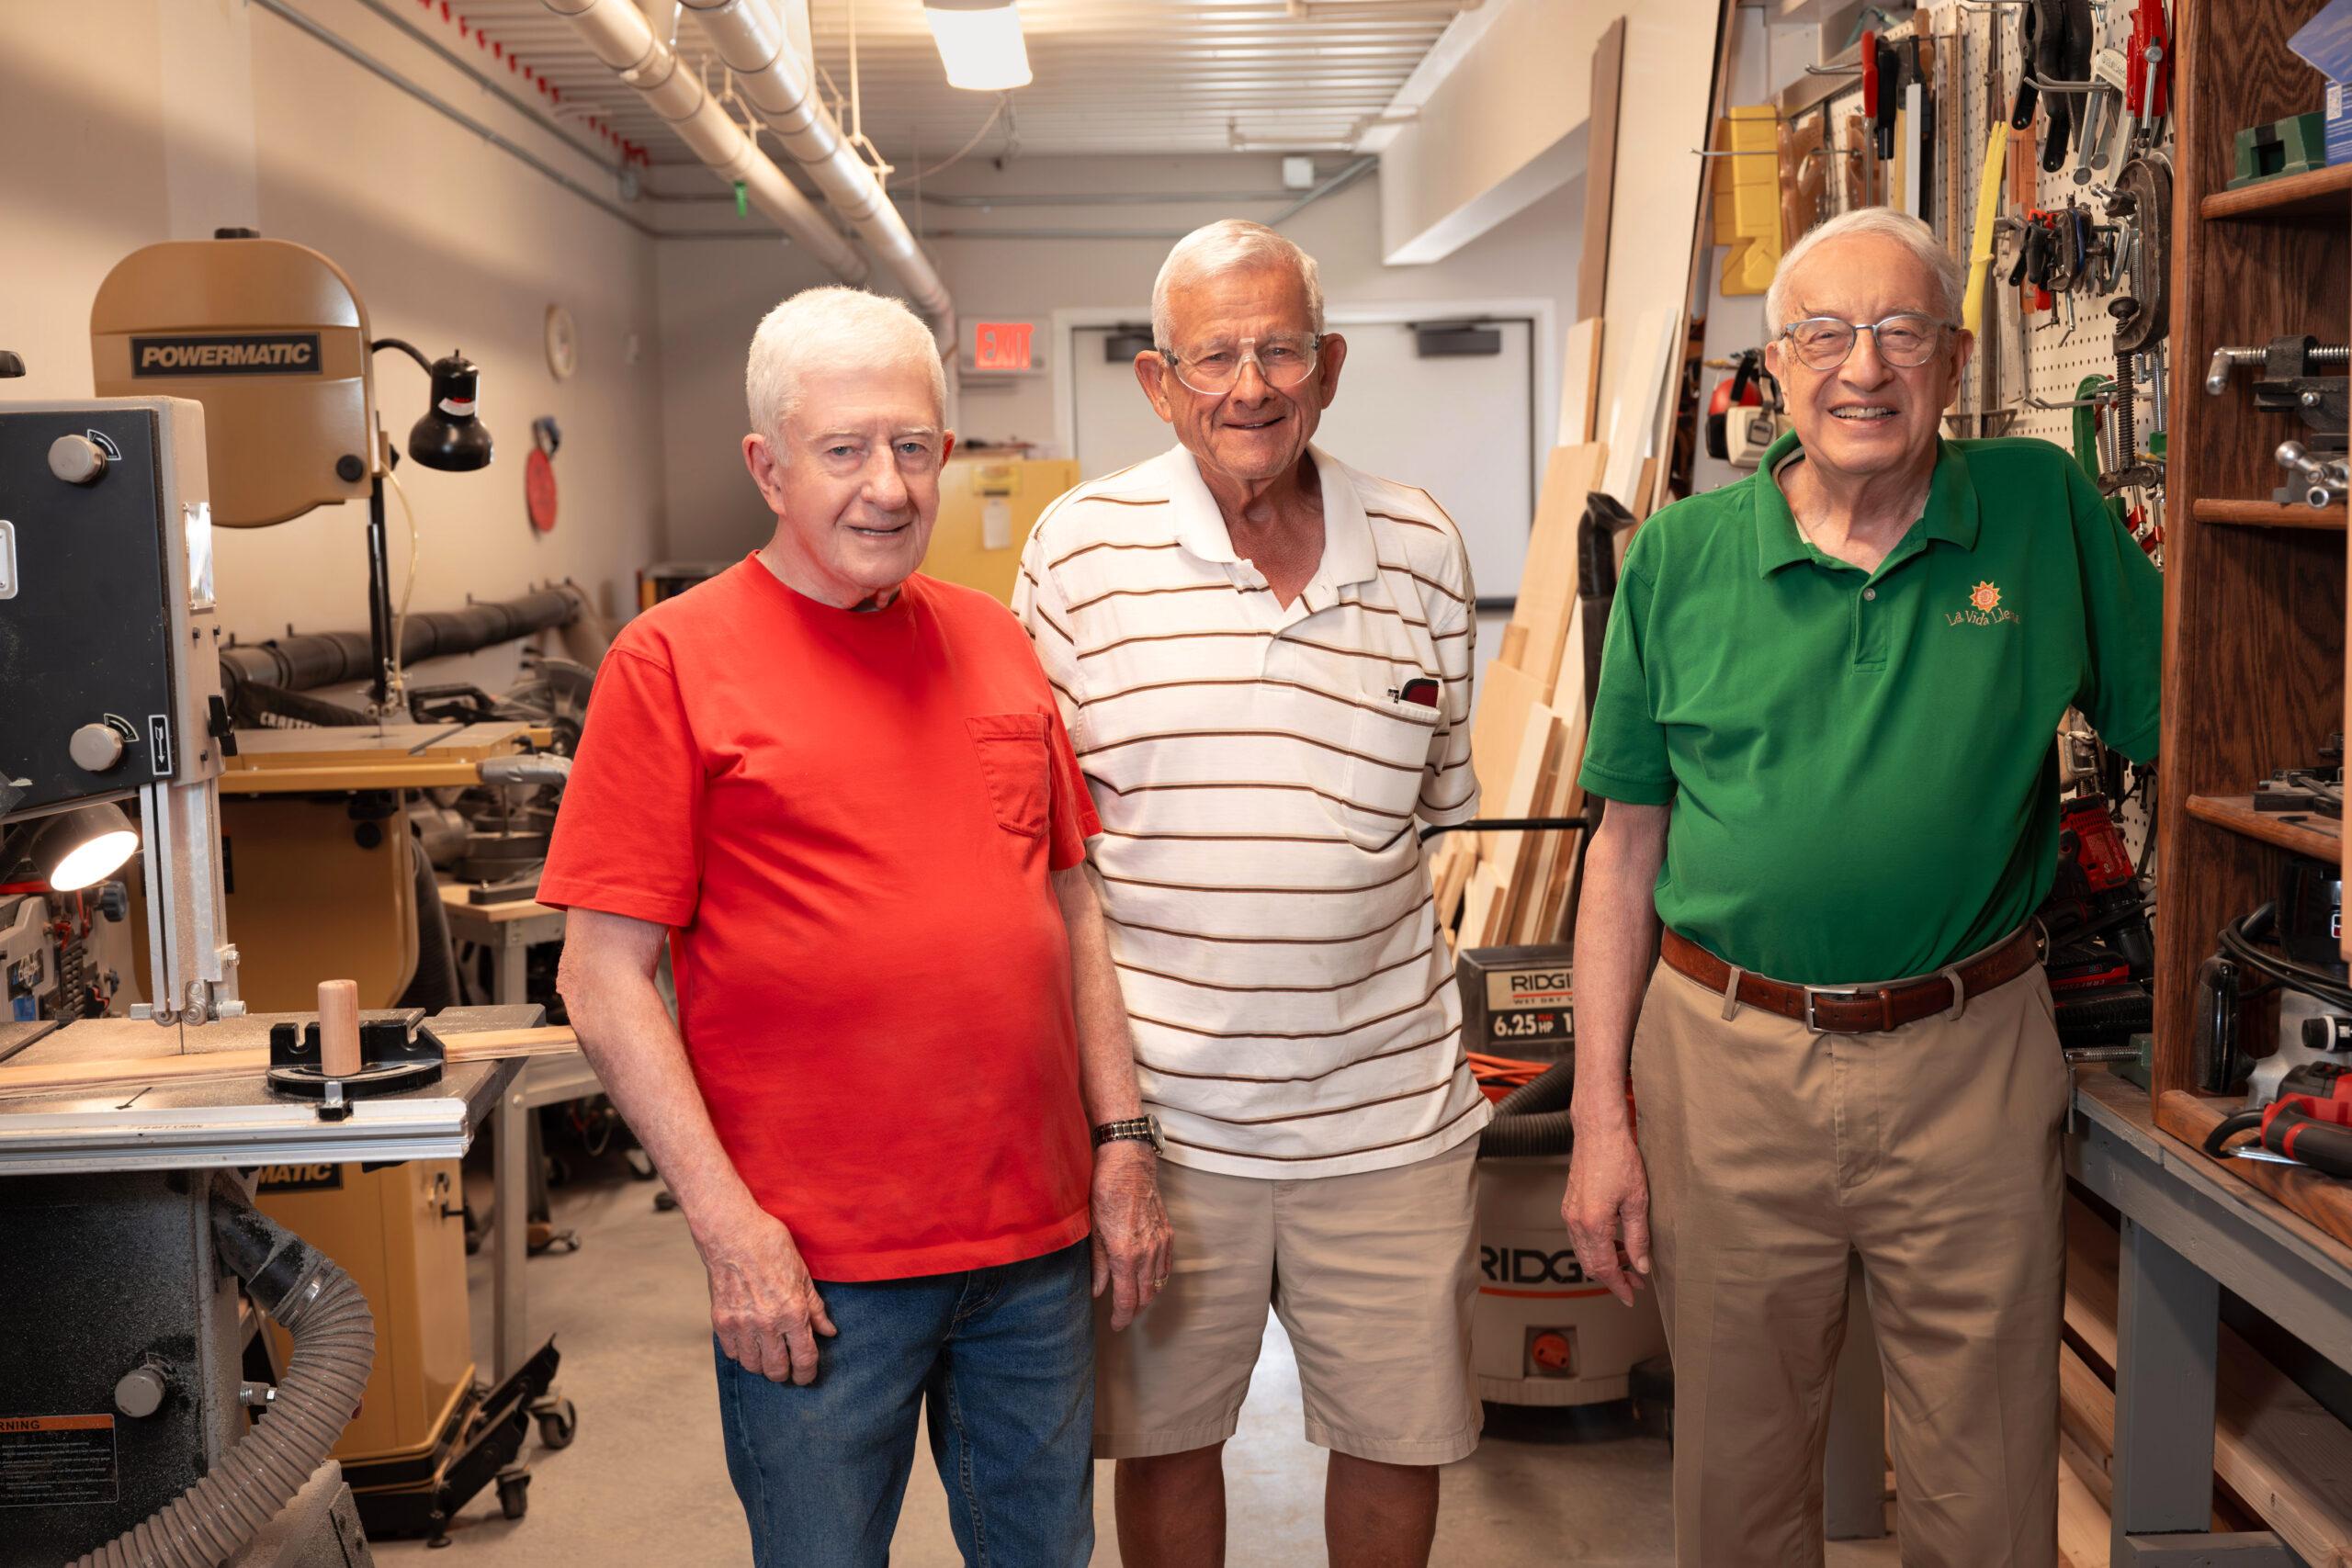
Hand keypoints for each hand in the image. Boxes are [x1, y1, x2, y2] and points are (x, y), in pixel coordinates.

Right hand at [696, 1204, 836, 1384]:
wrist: (732, 1233)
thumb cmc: (770, 1246)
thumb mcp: (802, 1274)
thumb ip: (815, 1308)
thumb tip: (828, 1332)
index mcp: (793, 1312)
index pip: (804, 1358)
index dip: (807, 1373)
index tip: (806, 1377)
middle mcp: (767, 1323)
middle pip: (777, 1370)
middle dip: (785, 1373)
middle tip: (787, 1367)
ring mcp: (742, 1325)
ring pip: (753, 1366)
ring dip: (763, 1365)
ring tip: (767, 1355)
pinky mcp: (721, 1322)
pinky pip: (733, 1353)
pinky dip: (742, 1353)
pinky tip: (749, 1342)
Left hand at [1091, 1140, 1172, 1329]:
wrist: (1128, 1165)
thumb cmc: (1105, 1194)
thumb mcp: (1094, 1232)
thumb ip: (1097, 1266)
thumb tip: (1098, 1291)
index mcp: (1125, 1256)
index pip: (1127, 1300)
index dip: (1122, 1317)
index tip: (1116, 1325)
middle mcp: (1147, 1254)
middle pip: (1145, 1296)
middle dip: (1133, 1310)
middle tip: (1122, 1315)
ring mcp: (1161, 1244)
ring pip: (1158, 1283)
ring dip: (1147, 1296)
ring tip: (1134, 1301)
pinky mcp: (1168, 1233)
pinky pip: (1167, 1266)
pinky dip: (1159, 1279)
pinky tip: (1149, 1280)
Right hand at [1563, 1123, 1652, 1306]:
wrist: (1598, 1131)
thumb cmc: (1619, 1159)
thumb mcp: (1637, 1202)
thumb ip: (1638, 1238)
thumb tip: (1641, 1265)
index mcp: (1592, 1224)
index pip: (1604, 1268)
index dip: (1619, 1286)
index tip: (1632, 1297)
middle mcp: (1575, 1222)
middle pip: (1590, 1264)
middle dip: (1613, 1277)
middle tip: (1637, 1281)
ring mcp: (1569, 1213)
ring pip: (1584, 1252)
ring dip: (1605, 1262)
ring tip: (1630, 1260)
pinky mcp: (1570, 1205)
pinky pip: (1580, 1237)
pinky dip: (1597, 1247)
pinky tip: (1616, 1241)